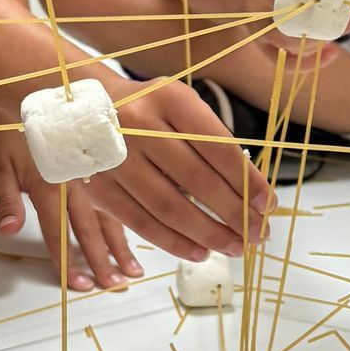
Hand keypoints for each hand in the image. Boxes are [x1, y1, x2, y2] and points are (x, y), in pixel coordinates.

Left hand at [0, 112, 141, 293]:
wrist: (27, 87)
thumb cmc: (7, 128)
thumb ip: (7, 199)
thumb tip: (8, 230)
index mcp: (48, 185)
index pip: (57, 232)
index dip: (67, 260)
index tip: (80, 284)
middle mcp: (74, 183)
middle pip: (90, 230)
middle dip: (101, 261)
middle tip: (114, 286)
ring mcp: (90, 173)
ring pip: (110, 215)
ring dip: (121, 245)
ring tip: (134, 270)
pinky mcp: (98, 164)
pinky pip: (120, 194)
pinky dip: (132, 215)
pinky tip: (149, 228)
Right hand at [85, 70, 273, 261]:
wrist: (82, 106)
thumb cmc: (149, 110)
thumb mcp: (181, 106)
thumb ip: (212, 142)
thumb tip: (250, 194)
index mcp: (171, 99)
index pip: (219, 147)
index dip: (247, 181)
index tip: (267, 206)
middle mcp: (141, 125)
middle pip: (197, 181)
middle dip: (234, 213)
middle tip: (257, 234)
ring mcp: (116, 157)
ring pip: (170, 208)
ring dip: (208, 234)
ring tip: (234, 247)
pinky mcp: (98, 186)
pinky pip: (142, 223)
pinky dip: (174, 242)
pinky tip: (199, 251)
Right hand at [182, 0, 349, 63]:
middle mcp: (256, 6)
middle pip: (299, 17)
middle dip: (332, 17)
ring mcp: (257, 29)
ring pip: (293, 42)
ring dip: (324, 38)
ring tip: (348, 27)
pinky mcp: (259, 45)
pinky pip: (283, 61)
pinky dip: (308, 63)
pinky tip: (331, 54)